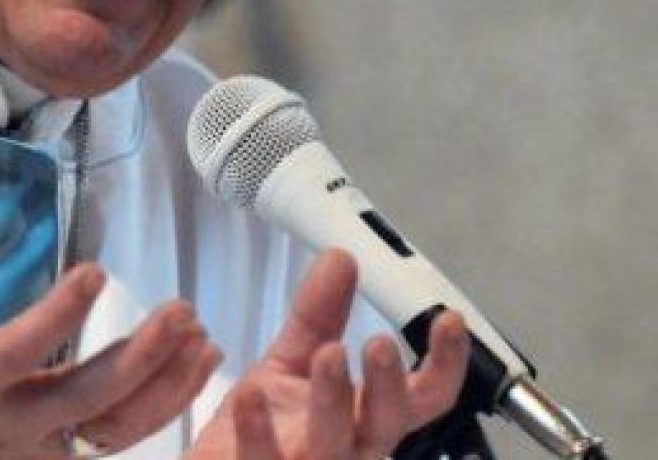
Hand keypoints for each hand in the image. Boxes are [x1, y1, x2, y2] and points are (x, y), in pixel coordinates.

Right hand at [0, 197, 222, 458]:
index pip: (21, 348)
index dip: (60, 313)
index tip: (95, 270)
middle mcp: (4, 422)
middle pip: (87, 398)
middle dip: (141, 357)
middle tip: (181, 311)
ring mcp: (31, 451)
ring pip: (113, 431)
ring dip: (166, 389)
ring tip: (205, 342)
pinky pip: (111, 443)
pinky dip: (157, 413)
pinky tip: (190, 376)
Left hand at [186, 249, 469, 459]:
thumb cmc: (264, 427)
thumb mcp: (291, 361)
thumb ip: (319, 314)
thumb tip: (341, 259)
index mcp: (362, 418)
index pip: (419, 399)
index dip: (443, 365)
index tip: (448, 319)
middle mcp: (347, 449)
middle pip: (384, 425)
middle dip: (388, 385)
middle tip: (379, 343)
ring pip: (333, 448)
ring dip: (333, 400)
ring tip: (327, 353)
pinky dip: (258, 430)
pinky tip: (250, 394)